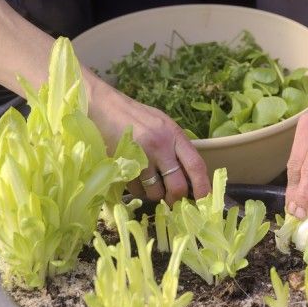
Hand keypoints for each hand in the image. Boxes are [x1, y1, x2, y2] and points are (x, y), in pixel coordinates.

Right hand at [86, 73, 210, 205]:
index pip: (196, 165)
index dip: (202, 186)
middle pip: (177, 185)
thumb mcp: (162, 125)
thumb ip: (176, 147)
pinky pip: (136, 189)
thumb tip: (189, 176)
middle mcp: (161, 146)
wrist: (104, 107)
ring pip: (155, 191)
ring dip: (154, 195)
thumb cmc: (135, 117)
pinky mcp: (124, 164)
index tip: (203, 200)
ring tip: (149, 183)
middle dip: (175, 198)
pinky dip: (138, 189)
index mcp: (174, 135)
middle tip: (171, 199)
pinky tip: (134, 177)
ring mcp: (141, 156)